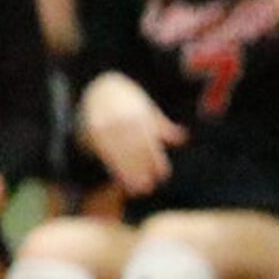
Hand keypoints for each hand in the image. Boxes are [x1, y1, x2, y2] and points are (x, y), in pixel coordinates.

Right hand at [79, 72, 185, 197]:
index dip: (155, 159)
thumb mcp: (148, 109)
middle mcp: (121, 121)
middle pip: (133, 149)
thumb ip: (163, 126)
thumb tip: (183, 139)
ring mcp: (106, 128)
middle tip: (149, 188)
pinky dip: (116, 169)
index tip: (162, 175)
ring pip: (118, 154)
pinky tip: (123, 182)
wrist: (101, 87)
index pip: (148, 141)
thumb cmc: (131, 101)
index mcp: (138, 115)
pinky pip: (106, 154)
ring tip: (138, 191)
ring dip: (128, 174)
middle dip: (141, 169)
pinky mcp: (95, 134)